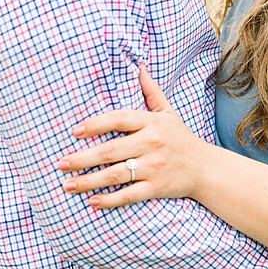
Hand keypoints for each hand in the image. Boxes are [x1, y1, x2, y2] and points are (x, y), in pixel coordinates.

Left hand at [57, 68, 212, 208]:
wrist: (207, 168)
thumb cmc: (181, 139)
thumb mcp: (169, 113)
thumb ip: (151, 91)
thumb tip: (138, 67)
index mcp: (151, 123)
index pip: (119, 119)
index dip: (96, 124)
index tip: (75, 131)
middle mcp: (152, 143)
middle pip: (111, 151)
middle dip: (82, 158)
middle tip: (61, 163)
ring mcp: (155, 167)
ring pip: (115, 175)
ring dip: (89, 181)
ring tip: (67, 185)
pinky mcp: (157, 187)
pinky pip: (129, 195)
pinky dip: (110, 200)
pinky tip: (92, 201)